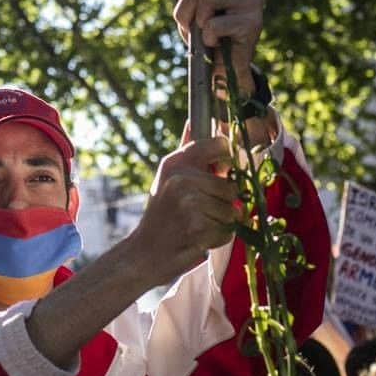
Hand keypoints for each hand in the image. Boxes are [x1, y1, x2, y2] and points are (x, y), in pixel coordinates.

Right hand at [131, 137, 237, 286]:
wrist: (143, 253)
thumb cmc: (160, 214)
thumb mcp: (167, 178)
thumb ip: (186, 152)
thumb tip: (193, 121)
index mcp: (175, 162)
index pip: (220, 145)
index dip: (227, 160)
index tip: (220, 172)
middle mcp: (181, 178)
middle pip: (231, 186)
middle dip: (223, 203)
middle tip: (200, 212)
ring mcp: (189, 203)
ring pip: (232, 211)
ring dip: (221, 223)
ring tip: (197, 225)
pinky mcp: (198, 228)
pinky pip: (227, 232)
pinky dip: (218, 239)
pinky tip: (198, 238)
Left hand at [174, 0, 263, 95]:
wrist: (220, 64)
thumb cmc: (205, 24)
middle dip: (187, 9)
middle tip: (199, 21)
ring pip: (204, 1)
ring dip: (195, 23)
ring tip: (207, 31)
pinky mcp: (254, 22)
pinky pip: (212, 24)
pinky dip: (207, 38)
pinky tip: (218, 42)